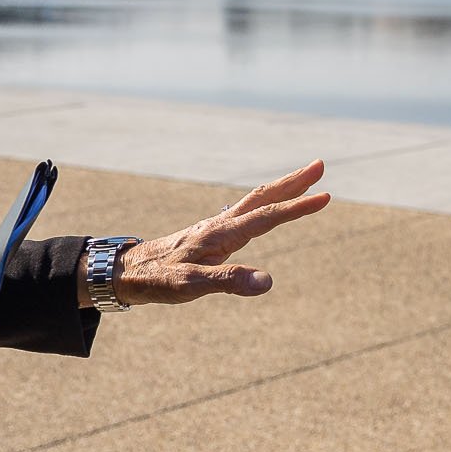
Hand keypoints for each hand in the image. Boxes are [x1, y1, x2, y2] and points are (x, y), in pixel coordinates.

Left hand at [104, 161, 331, 305]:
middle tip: (320, 166)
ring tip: (303, 180)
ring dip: (280, 190)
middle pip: (263, 197)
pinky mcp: (208, 234)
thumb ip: (228, 281)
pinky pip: (244, 212)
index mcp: (220, 234)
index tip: (325, 196)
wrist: (125, 271)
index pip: (266, 217)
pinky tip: (265, 208)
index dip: (297, 207)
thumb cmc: (157, 280)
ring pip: (254, 202)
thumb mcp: (191, 286)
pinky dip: (263, 204)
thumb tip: (267, 281)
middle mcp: (219, 224)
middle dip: (293, 183)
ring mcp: (214, 227)